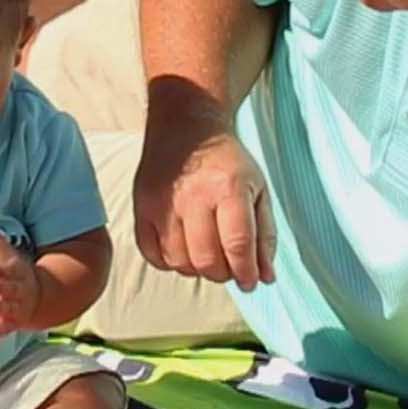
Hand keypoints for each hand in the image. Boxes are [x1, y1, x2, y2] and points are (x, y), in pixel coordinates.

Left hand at [0, 224, 40, 337]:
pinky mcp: (14, 322)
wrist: (40, 298)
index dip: (0, 270)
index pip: (9, 270)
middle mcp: (19, 291)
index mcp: (17, 273)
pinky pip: (6, 328)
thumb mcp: (9, 256)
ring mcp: (18, 308)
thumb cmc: (16, 274)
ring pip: (8, 308)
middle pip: (10, 289)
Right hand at [133, 126, 276, 289]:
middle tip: (228, 265)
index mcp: (228, 188)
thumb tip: (265, 277)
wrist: (186, 126)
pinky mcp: (142, 207)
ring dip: (197, 268)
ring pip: (179, 262)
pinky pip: (153, 254)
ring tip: (207, 253)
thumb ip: (264, 235)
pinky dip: (170, 261)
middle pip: (206, 260)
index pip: (236, 245)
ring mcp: (163, 202)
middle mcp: (193, 196)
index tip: (250, 282)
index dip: (245, 272)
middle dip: (222, 273)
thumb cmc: (226, 161)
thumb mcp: (258, 190)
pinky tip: (184, 246)